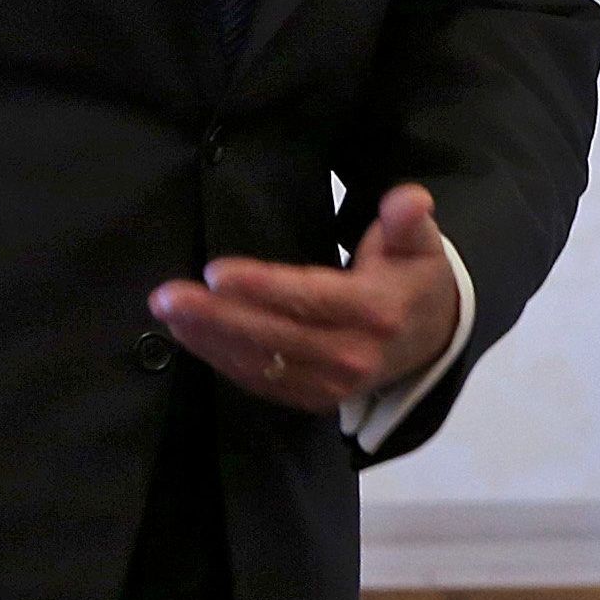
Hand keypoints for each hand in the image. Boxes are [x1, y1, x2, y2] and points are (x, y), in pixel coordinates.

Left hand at [153, 182, 462, 412]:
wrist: (432, 341)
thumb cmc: (414, 280)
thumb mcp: (420, 243)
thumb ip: (408, 218)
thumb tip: (409, 199)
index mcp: (377, 311)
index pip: (312, 299)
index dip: (262, 287)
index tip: (216, 272)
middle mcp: (353, 355)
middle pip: (276, 336)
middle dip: (217, 316)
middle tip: (167, 296)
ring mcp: (332, 385)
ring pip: (261, 363)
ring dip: (209, 339)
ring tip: (169, 313)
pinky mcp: (313, 399)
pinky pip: (260, 382)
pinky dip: (221, 360)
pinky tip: (191, 337)